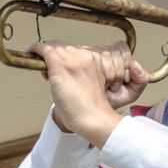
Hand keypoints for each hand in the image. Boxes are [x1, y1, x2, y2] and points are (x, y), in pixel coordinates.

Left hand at [31, 41, 149, 145]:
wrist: (92, 120)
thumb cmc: (100, 110)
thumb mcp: (124, 92)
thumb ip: (133, 78)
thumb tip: (136, 67)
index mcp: (105, 60)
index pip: (99, 48)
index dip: (90, 59)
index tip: (83, 69)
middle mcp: (90, 55)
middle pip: (78, 47)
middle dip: (72, 59)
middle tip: (68, 75)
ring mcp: (75, 58)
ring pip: (63, 48)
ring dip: (58, 58)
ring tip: (58, 75)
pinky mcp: (61, 64)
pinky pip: (46, 47)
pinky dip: (36, 48)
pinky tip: (32, 50)